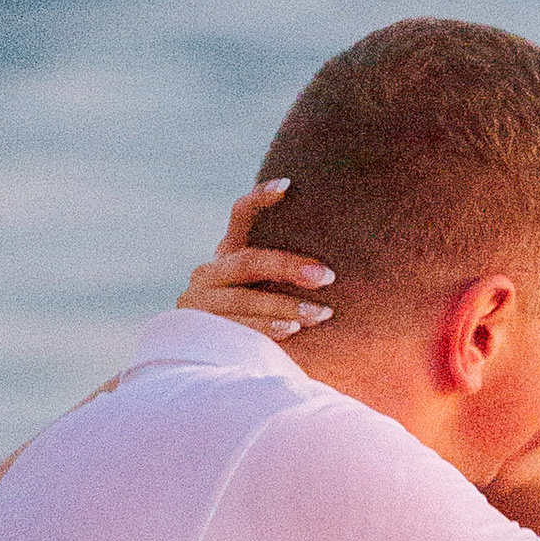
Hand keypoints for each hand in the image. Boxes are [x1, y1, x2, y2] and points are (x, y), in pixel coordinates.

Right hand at [177, 179, 335, 339]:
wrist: (204, 354)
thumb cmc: (252, 311)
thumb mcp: (259, 284)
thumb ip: (281, 264)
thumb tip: (339, 245)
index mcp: (226, 251)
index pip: (241, 214)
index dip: (260, 198)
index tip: (288, 185)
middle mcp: (208, 273)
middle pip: (249, 261)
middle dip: (289, 267)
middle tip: (327, 276)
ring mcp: (200, 303)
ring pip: (244, 299)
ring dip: (286, 306)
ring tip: (321, 313)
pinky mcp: (202, 331)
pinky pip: (238, 328)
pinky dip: (267, 329)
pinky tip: (293, 330)